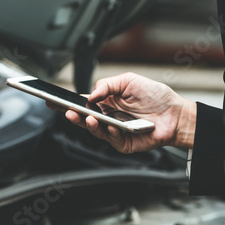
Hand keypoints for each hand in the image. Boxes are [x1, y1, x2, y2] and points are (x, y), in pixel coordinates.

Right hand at [45, 72, 195, 153]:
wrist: (175, 113)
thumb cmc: (154, 96)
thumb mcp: (128, 80)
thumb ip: (107, 85)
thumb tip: (90, 95)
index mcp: (105, 102)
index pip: (80, 103)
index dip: (65, 102)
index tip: (50, 99)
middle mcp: (107, 117)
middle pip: (83, 118)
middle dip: (72, 115)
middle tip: (66, 111)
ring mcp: (114, 131)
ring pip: (95, 131)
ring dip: (89, 125)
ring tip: (87, 117)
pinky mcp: (124, 144)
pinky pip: (112, 140)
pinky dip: (109, 132)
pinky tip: (109, 125)